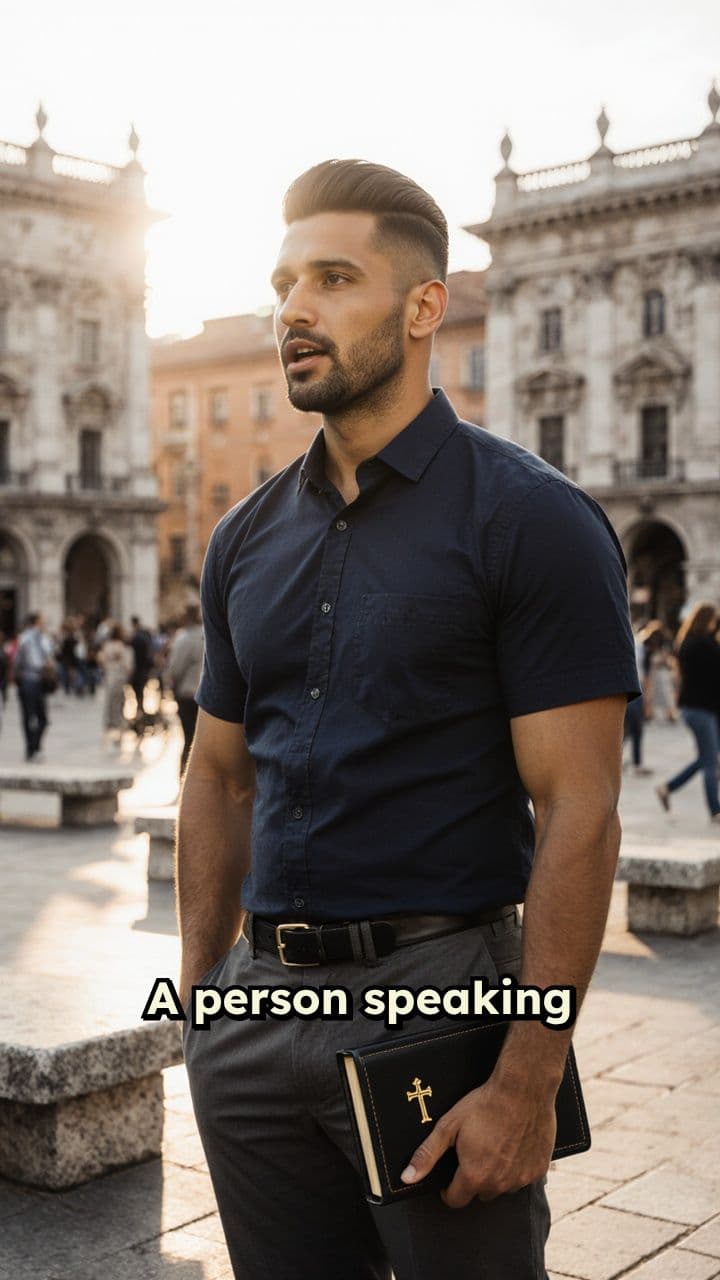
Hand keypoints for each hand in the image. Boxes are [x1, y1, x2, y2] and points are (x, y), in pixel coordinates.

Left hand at [400, 1074, 556, 1208]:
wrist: (523, 1089)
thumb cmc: (484, 1105)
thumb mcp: (449, 1126)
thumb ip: (427, 1155)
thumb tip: (407, 1178)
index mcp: (474, 1176)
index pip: (455, 1200)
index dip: (449, 1189)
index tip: (450, 1175)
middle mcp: (499, 1184)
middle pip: (480, 1193)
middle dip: (474, 1178)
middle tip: (474, 1151)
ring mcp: (521, 1178)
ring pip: (503, 1187)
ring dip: (497, 1174)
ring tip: (495, 1145)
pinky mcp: (538, 1170)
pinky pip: (523, 1177)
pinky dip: (517, 1167)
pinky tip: (514, 1144)